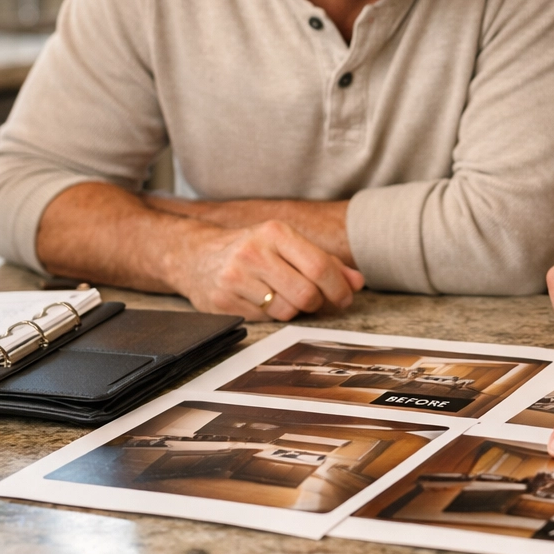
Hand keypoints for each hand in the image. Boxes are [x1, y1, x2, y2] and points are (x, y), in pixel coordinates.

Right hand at [174, 220, 364, 319]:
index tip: (345, 298)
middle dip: (318, 303)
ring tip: (284, 296)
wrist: (196, 256)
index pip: (319, 267)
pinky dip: (272, 316)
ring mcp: (235, 278)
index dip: (339, 288)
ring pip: (286, 311)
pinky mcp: (223, 302)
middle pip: (306, 293)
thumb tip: (357, 282)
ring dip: (294, 310)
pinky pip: (264, 321)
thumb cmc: (253, 249)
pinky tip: (262, 301)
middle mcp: (254, 253)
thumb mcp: (287, 245)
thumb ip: (325, 261)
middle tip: (317, 302)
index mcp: (275, 232)